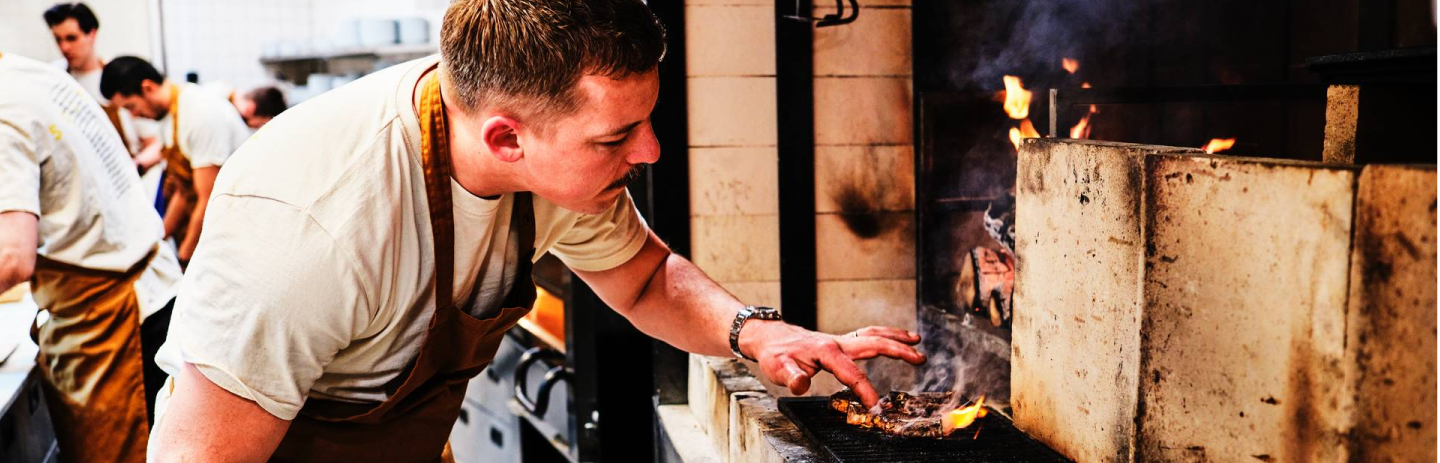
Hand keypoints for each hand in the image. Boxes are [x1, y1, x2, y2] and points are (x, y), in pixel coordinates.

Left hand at [738, 321, 924, 407]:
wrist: (769, 337)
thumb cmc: (775, 354)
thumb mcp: (778, 368)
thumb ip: (791, 377)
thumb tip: (801, 384)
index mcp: (826, 352)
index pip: (852, 373)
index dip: (865, 390)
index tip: (877, 406)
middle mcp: (837, 342)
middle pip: (873, 343)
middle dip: (898, 350)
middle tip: (919, 358)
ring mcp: (840, 340)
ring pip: (872, 335)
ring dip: (895, 337)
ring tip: (916, 340)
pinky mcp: (839, 341)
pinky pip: (866, 335)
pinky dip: (883, 335)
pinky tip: (893, 339)